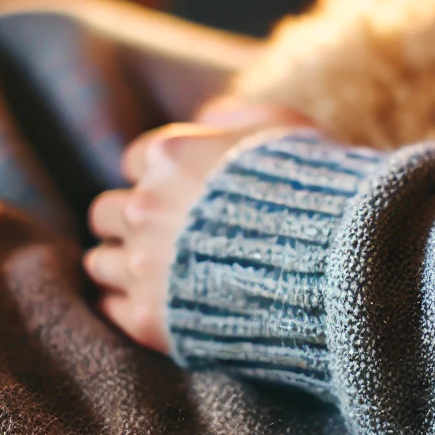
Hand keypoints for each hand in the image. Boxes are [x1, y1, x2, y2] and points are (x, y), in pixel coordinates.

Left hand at [86, 101, 310, 352]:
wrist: (335, 268)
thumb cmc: (317, 193)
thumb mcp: (287, 130)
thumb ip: (239, 116)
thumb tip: (207, 118)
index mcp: (170, 157)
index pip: (133, 160)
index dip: (159, 177)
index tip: (182, 194)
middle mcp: (146, 208)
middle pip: (107, 212)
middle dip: (133, 220)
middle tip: (165, 235)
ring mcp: (143, 266)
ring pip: (100, 261)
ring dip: (123, 263)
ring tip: (158, 273)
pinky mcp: (150, 318)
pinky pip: (108, 308)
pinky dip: (123, 304)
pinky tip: (151, 304)